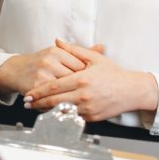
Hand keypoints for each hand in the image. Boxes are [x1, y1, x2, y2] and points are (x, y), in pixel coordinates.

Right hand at [0, 42, 103, 95]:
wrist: (15, 70)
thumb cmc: (40, 62)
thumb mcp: (59, 53)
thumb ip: (81, 52)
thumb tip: (102, 47)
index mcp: (57, 51)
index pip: (80, 67)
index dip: (87, 78)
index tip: (92, 85)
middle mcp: (50, 60)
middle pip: (73, 80)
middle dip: (81, 90)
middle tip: (91, 98)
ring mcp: (42, 73)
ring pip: (63, 91)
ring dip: (73, 100)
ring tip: (82, 105)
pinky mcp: (35, 85)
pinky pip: (52, 98)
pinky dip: (59, 105)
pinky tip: (66, 109)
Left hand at [23, 39, 157, 121]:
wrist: (131, 91)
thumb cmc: (113, 74)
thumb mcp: (94, 58)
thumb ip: (74, 50)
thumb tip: (58, 41)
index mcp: (82, 79)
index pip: (54, 86)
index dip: (39, 91)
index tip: (29, 94)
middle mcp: (84, 95)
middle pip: (54, 101)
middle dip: (38, 102)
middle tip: (27, 103)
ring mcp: (88, 107)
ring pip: (62, 111)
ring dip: (47, 111)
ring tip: (36, 108)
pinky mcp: (92, 117)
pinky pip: (73, 117)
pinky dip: (63, 116)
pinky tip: (54, 113)